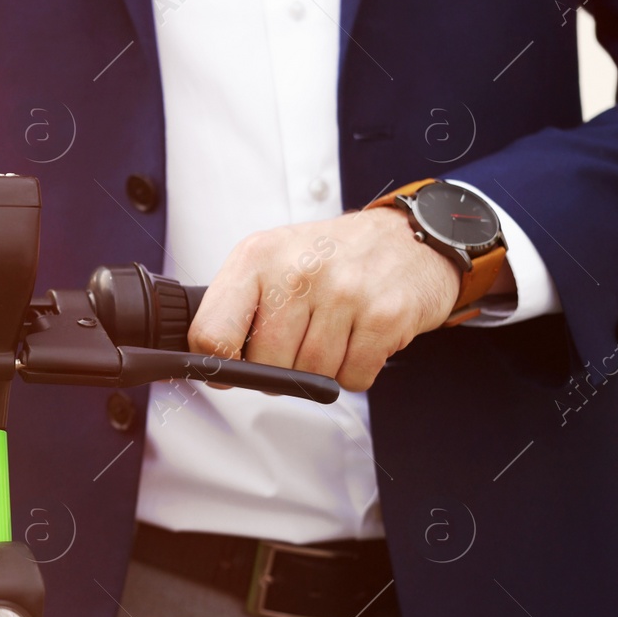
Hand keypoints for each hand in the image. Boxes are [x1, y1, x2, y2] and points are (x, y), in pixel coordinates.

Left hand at [187, 207, 462, 391]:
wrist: (407, 238)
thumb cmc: (329, 257)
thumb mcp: (270, 261)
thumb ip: (235, 308)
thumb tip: (210, 365)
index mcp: (257, 257)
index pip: (212, 334)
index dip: (217, 364)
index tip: (230, 366)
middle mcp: (298, 271)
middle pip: (266, 363)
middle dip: (279, 367)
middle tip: (297, 344)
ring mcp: (345, 292)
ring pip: (311, 374)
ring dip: (319, 369)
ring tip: (332, 333)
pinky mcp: (385, 316)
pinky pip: (353, 378)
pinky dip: (353, 372)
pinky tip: (358, 339)